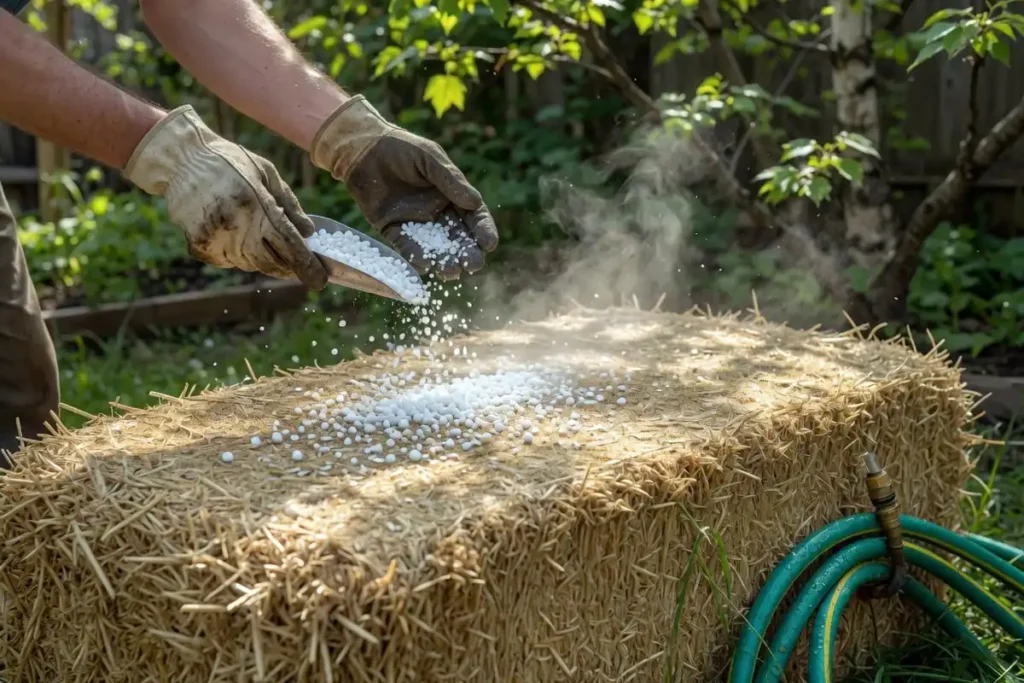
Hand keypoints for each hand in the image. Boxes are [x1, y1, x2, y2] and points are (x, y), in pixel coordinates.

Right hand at [124, 106, 327, 290]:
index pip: (289, 245)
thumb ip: (288, 204)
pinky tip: (237, 237)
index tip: (320, 280)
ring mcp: (214, 236)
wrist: (182, 158)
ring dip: (263, 260)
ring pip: (249, 264)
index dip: (306, 266)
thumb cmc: (231, 161)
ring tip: (264, 243)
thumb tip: (309, 233)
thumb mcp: (266, 172)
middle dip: (288, 269)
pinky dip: (237, 256)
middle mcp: (235, 224)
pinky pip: (226, 261)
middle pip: (270, 262)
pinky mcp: (198, 244)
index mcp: (256, 204)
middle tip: (297, 268)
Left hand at [310, 96, 497, 279]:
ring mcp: (415, 223)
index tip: (489, 244)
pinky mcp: (392, 228)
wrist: (363, 148)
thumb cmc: (401, 147)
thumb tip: (475, 203)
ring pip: (434, 246)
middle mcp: (436, 212)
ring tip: (451, 272)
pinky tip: (424, 264)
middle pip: (457, 237)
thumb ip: (450, 180)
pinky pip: (405, 245)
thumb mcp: (430, 157)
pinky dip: (414, 255)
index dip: (483, 230)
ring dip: (443, 260)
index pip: (473, 216)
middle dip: (466, 252)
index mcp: (451, 195)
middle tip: (473, 266)